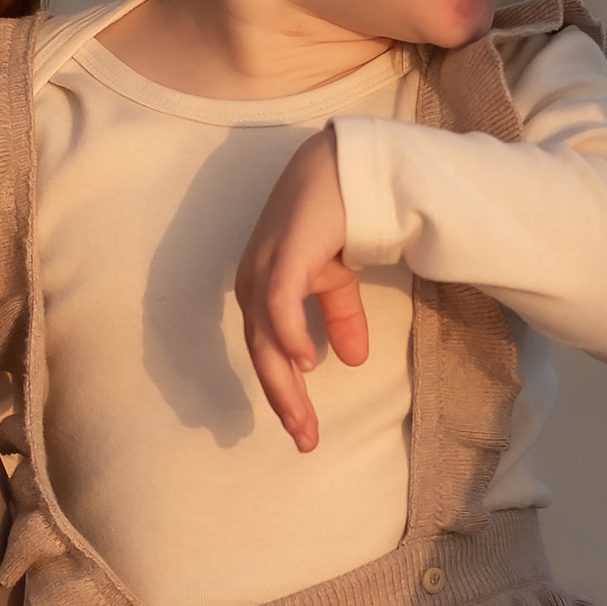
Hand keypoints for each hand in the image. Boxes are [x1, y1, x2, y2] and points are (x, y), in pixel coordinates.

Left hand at [234, 128, 368, 451]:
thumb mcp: (337, 279)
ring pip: (267, 335)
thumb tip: (351, 361)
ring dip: (284, 382)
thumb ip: (340, 318)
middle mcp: (255, 281)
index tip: (303, 431)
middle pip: (261, 351)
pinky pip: (280, 300)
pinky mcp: (285, 251)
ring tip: (303, 418)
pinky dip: (288, 333)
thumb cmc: (334, 218)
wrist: (345, 165)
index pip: (266, 351)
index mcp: (263, 290)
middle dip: (282, 399)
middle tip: (304, 440)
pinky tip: (305, 361)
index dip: (283, 391)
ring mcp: (265, 265)